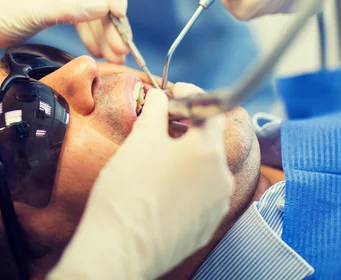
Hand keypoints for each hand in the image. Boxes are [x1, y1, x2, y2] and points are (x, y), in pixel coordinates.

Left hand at [0, 0, 128, 71]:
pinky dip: (91, 35)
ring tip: (115, 57)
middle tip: (122, 47)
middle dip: (114, 18)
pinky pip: (81, 19)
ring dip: (105, 31)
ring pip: (94, 8)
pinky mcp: (54, 8)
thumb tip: (108, 10)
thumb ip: (76, 8)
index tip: (117, 13)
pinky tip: (99, 53)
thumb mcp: (39, 8)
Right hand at [49, 84, 233, 278]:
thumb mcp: (139, 141)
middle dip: (185, 127)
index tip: (174, 92)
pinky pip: (200, 194)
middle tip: (159, 124)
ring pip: (204, 168)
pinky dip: (185, 182)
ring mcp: (216, 205)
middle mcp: (221, 178)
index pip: (211, 110)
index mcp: (208, 152)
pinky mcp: (206, 226)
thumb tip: (160, 97)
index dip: (191, 95)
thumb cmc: (127, 192)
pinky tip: (159, 186)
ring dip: (185, 156)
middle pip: (208, 140)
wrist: (119, 247)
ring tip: (155, 159)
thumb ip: (155, 112)